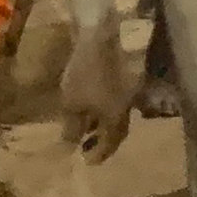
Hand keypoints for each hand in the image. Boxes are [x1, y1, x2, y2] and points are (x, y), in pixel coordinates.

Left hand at [56, 18, 132, 160]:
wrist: (101, 34)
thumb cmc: (86, 73)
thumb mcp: (72, 103)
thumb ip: (72, 127)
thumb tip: (69, 145)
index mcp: (116, 119)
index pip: (110, 144)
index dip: (98, 154)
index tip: (86, 161)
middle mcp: (126, 107)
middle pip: (116, 130)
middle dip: (101, 140)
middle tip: (86, 147)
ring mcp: (126, 90)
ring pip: (114, 114)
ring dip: (100, 123)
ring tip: (84, 127)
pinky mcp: (121, 75)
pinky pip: (112, 100)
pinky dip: (101, 107)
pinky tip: (89, 103)